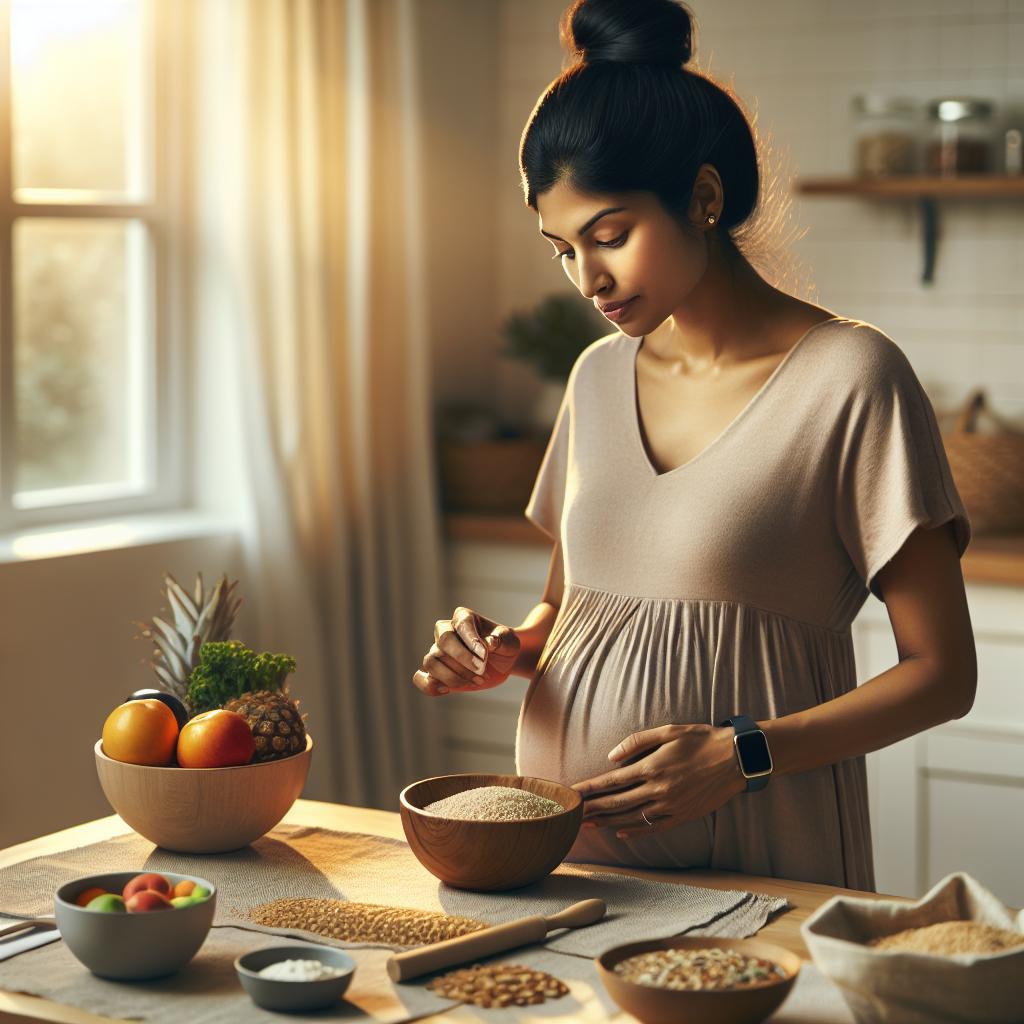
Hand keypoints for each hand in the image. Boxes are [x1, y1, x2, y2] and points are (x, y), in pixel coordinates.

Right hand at [411, 606, 519, 696]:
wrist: (501, 661)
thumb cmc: (504, 646)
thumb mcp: (510, 641)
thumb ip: (502, 639)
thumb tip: (489, 642)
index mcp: (464, 618)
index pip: (461, 625)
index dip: (471, 641)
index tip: (485, 656)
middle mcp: (446, 631)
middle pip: (443, 640)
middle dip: (462, 659)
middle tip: (482, 671)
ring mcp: (437, 651)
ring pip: (431, 661)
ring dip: (453, 676)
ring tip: (477, 681)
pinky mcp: (435, 671)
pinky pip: (420, 678)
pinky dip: (429, 686)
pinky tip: (447, 691)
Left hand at [570, 724, 745, 837]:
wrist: (736, 758)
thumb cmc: (701, 739)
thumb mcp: (668, 731)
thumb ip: (637, 742)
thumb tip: (611, 757)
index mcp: (652, 767)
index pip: (612, 781)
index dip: (591, 788)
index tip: (573, 793)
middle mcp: (658, 789)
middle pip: (617, 803)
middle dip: (593, 809)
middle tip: (573, 815)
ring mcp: (671, 805)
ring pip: (633, 818)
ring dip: (609, 822)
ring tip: (590, 825)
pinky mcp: (683, 816)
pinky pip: (655, 827)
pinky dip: (637, 832)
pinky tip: (622, 833)